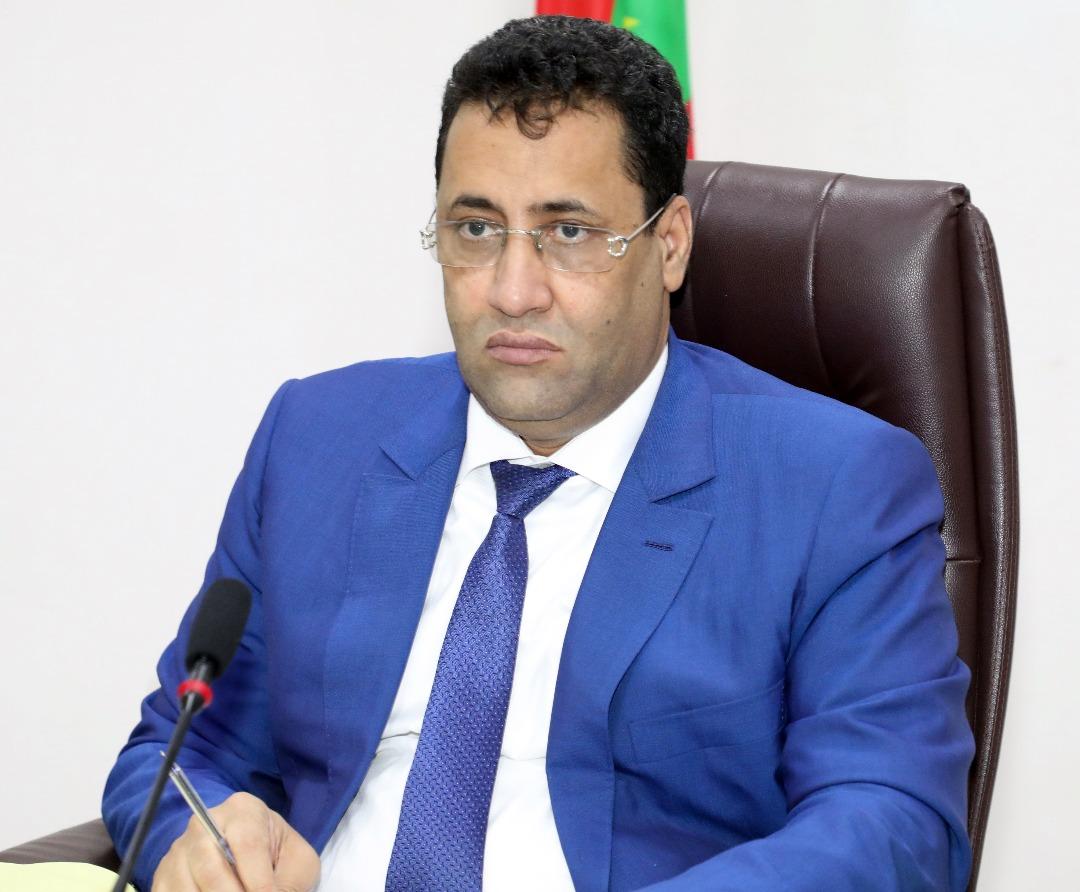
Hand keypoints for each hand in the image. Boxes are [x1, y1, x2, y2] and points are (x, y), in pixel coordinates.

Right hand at [151, 791, 319, 890]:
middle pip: (211, 868)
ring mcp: (179, 851)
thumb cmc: (275, 854)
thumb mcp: (296, 861)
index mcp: (243, 811)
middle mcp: (203, 824)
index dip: (259, 882)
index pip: (248, 845)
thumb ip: (290, 880)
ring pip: (186, 886)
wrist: (246, 853)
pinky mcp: (162, 876)